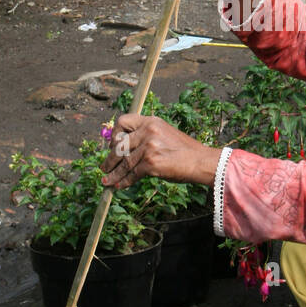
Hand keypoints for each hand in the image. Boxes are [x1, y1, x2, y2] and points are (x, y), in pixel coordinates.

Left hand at [102, 114, 220, 190]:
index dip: (114, 134)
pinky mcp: (151, 163)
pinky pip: (131, 174)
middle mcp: (148, 131)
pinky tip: (119, 185)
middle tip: (105, 166)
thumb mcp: (164, 133)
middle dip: (110, 157)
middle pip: (119, 143)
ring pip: (123, 162)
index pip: (123, 121)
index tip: (112, 145)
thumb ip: (146, 135)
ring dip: (113, 173)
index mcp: (151, 121)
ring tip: (107, 180)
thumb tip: (125, 148)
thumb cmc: (184, 150)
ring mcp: (149, 147)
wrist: (201, 161)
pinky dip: (124, 181)